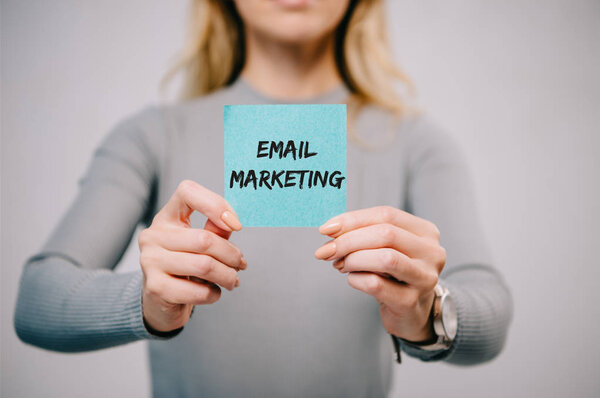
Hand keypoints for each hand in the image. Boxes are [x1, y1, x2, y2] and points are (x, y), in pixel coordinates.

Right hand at [139, 180, 245, 332]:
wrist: (160, 300)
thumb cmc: (186, 265)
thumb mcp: (200, 243)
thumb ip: (215, 230)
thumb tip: (232, 223)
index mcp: (167, 217)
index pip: (187, 191)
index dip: (216, 204)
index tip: (236, 226)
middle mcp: (153, 235)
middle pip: (205, 239)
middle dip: (232, 255)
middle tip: (241, 265)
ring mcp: (150, 261)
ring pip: (204, 265)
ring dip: (227, 276)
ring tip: (232, 280)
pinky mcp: (155, 287)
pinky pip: (198, 291)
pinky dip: (214, 294)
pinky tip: (213, 292)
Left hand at [314, 206, 445, 342]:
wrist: (411, 313)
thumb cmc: (394, 275)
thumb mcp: (383, 248)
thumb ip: (362, 234)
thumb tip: (330, 229)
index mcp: (425, 232)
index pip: (386, 214)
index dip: (352, 219)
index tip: (326, 229)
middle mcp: (432, 253)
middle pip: (386, 234)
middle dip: (348, 240)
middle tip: (326, 251)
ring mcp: (424, 278)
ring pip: (385, 258)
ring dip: (354, 259)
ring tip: (341, 265)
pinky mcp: (411, 302)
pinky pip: (376, 285)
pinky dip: (356, 279)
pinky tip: (353, 279)